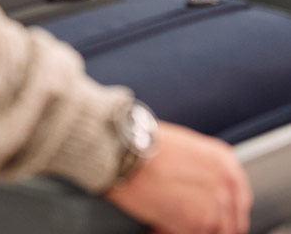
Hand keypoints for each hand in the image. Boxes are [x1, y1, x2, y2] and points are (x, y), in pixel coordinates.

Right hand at [105, 122, 252, 233]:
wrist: (128, 149)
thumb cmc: (147, 144)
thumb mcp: (186, 146)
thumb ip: (203, 170)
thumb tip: (200, 189)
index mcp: (225, 161)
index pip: (240, 200)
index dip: (226, 213)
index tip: (214, 219)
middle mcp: (227, 182)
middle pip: (232, 223)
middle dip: (210, 226)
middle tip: (189, 223)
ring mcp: (216, 204)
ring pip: (212, 232)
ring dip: (191, 230)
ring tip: (167, 221)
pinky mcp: (198, 222)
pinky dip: (171, 232)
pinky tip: (157, 223)